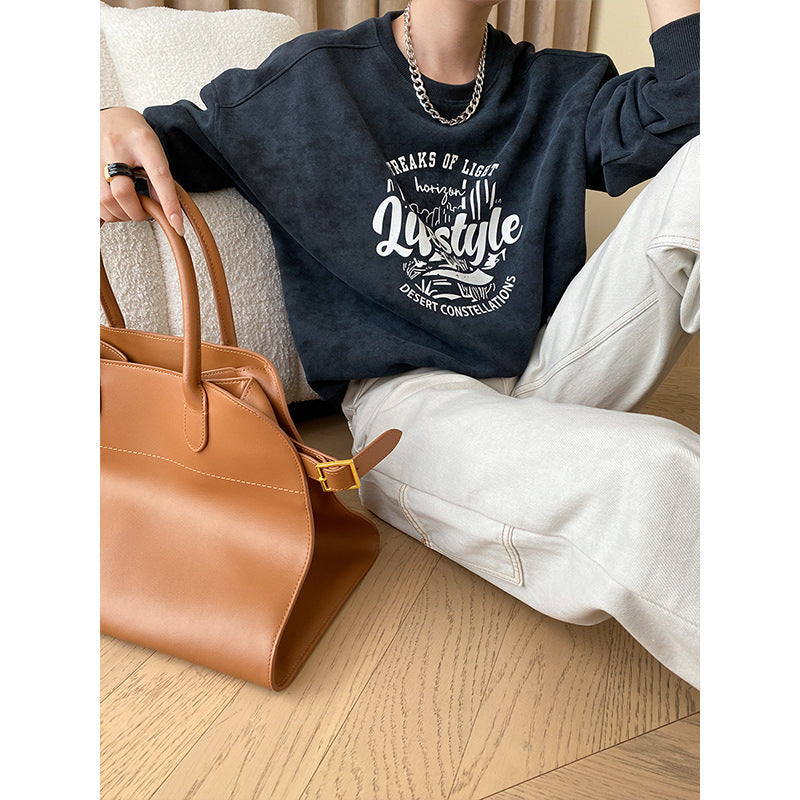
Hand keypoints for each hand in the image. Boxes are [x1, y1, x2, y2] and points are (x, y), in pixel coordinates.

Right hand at [100, 106, 183, 235]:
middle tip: (145, 213)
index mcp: (141, 141)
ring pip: (104, 200)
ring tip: (130, 208)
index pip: (158, 175)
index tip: (176, 223)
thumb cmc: (135, 136)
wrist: (110, 117)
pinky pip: (92, 201)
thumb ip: (159, 178)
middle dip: (136, 212)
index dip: (168, 203)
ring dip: (121, 214)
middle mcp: (115, 146)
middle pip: (122, 193)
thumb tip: (164, 211)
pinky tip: (115, 206)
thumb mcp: (154, 150)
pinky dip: (106, 211)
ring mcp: (93, 156)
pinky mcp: (82, 167)